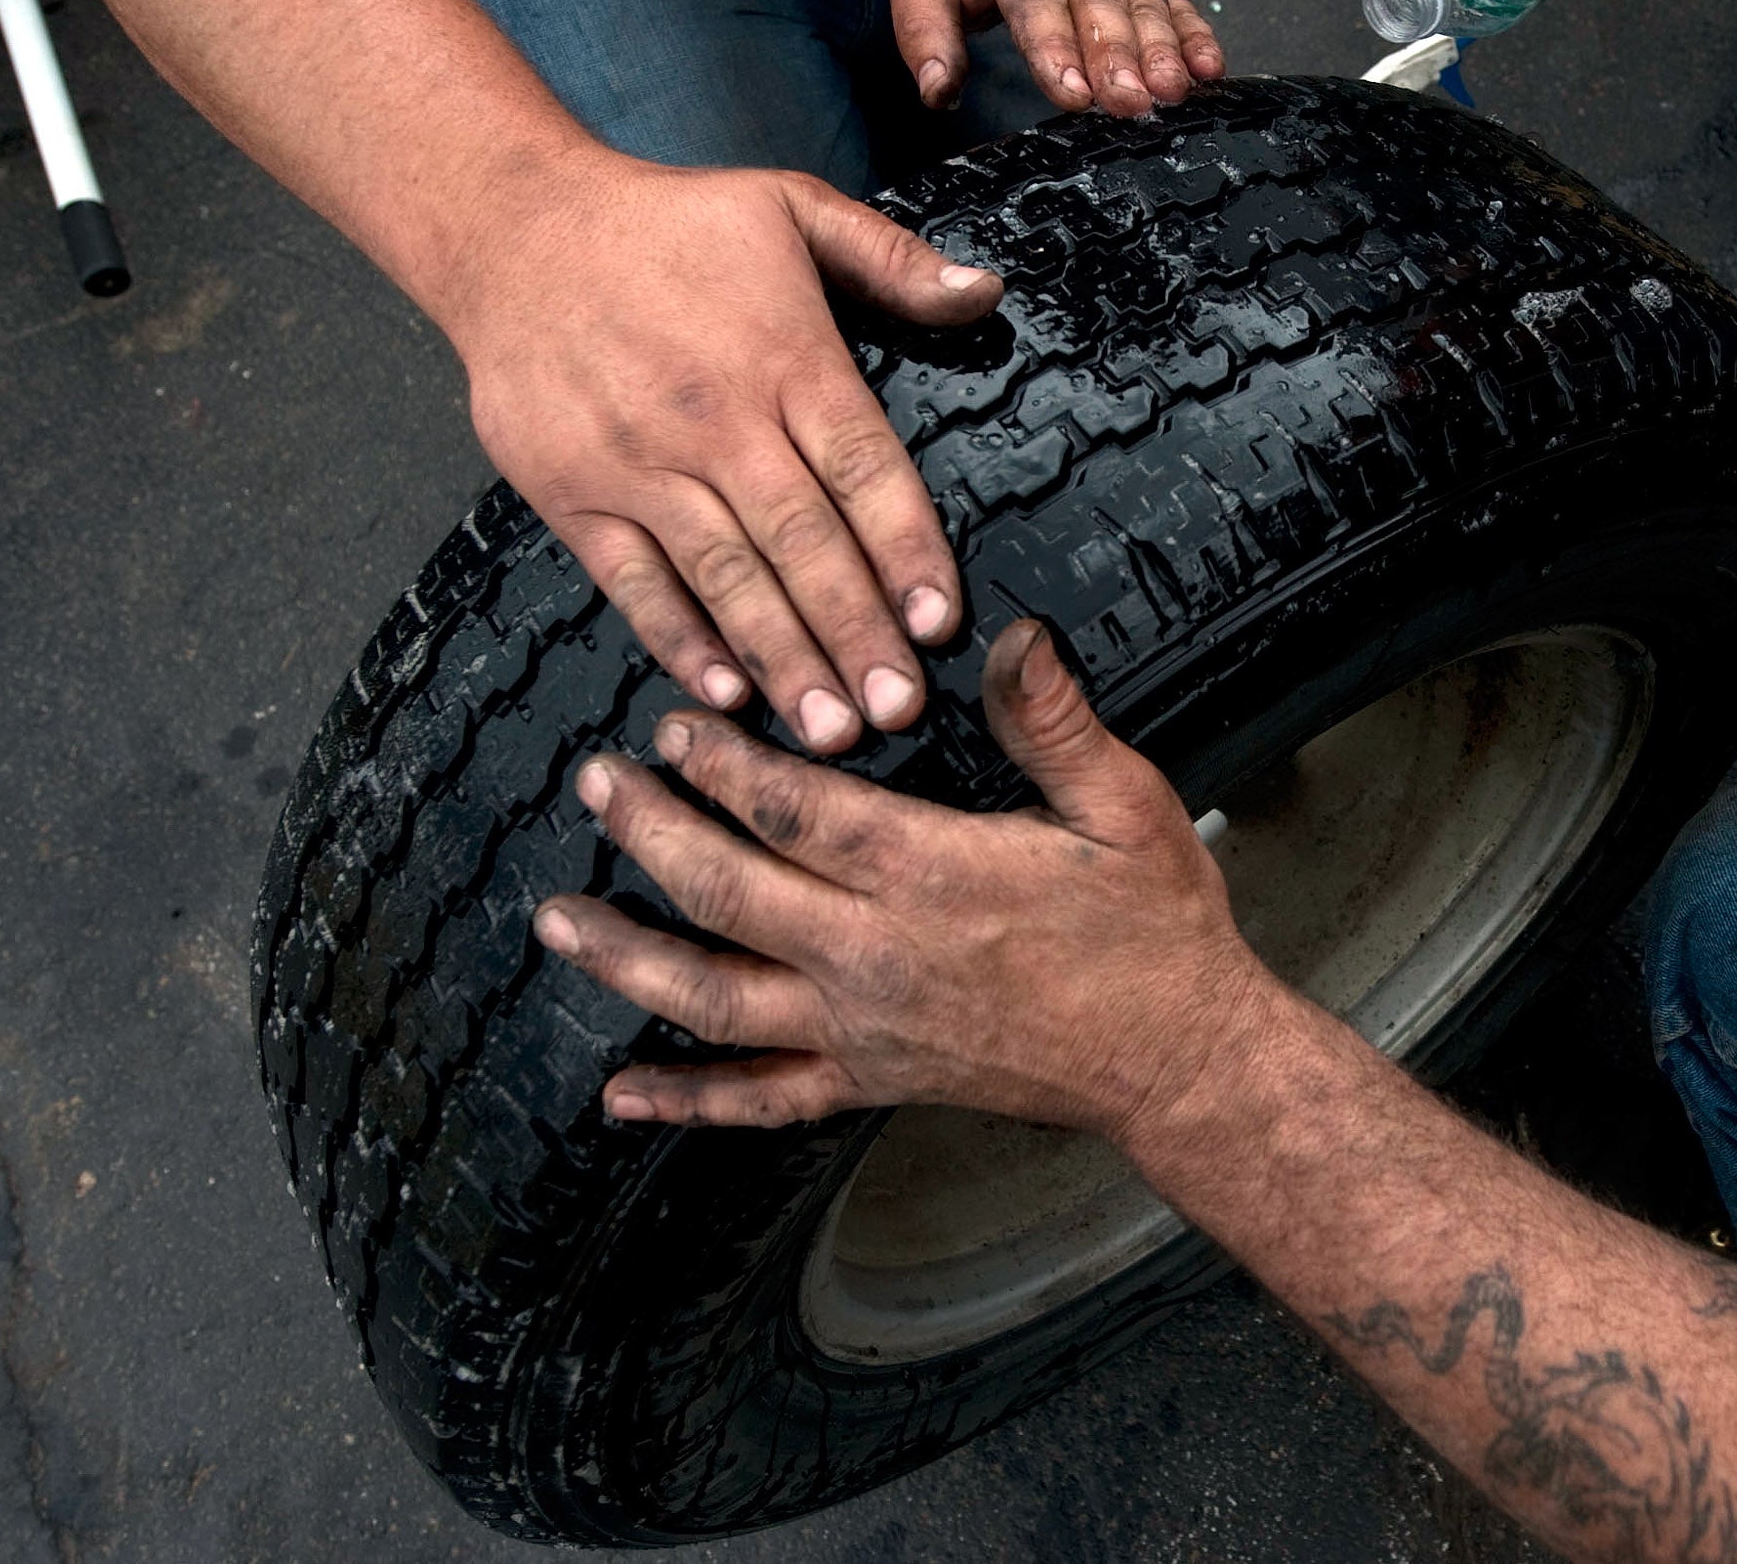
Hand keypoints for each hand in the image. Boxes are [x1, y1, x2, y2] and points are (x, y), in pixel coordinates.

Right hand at [446, 160, 1001, 752]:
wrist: (511, 226)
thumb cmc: (667, 223)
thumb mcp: (790, 206)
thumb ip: (891, 259)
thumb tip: (988, 294)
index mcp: (784, 355)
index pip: (863, 467)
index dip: (905, 550)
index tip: (939, 623)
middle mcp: (715, 417)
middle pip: (801, 540)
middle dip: (854, 632)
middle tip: (897, 712)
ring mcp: (639, 461)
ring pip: (726, 575)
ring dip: (781, 657)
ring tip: (829, 730)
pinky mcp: (574, 493)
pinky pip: (635, 581)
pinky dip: (679, 637)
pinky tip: (722, 693)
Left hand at [533, 622, 1278, 1137]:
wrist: (1178, 1060)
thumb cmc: (1156, 928)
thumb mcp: (1126, 805)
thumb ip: (1054, 721)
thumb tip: (1011, 635)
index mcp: (934, 875)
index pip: (796, 811)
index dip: (722, 766)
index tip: (673, 726)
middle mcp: (878, 957)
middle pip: (729, 893)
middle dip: (650, 835)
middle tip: (598, 785)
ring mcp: (864, 1029)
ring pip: (715, 998)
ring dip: (627, 958)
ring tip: (557, 920)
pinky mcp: (872, 1081)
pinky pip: (760, 1100)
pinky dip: (684, 1101)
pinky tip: (620, 1092)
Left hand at [889, 0, 1224, 121]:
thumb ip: (923, 30)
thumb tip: (938, 90)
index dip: (1055, 46)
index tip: (1071, 92)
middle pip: (1099, 5)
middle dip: (1116, 56)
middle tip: (1127, 103)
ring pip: (1144, 6)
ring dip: (1161, 52)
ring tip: (1169, 93)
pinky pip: (1178, 7)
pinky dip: (1197, 39)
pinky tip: (1209, 71)